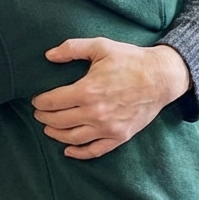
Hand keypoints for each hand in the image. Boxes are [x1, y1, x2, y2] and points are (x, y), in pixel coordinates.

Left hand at [32, 38, 190, 159]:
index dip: (40, 102)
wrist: (162, 77)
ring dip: (56, 134)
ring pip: (72, 138)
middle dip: (44, 117)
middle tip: (40, 113)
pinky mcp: (119, 136)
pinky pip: (94, 150)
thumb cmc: (131, 60)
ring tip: (49, 128)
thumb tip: (48, 55)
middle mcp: (95, 113)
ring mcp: (108, 127)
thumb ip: (72, 48)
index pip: (52, 102)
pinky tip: (68, 150)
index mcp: (87, 91)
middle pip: (58, 121)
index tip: (36, 100)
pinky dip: (78, 153)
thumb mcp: (101, 46)